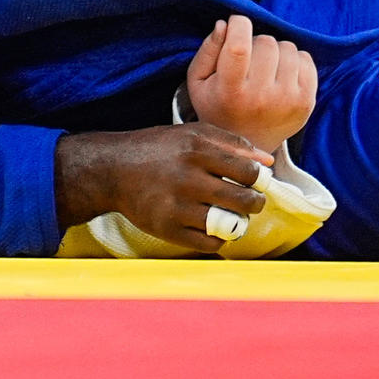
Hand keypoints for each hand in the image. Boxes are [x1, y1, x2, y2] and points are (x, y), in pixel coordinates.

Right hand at [56, 124, 270, 251]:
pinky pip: (209, 244)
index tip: (254, 182)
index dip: (259, 180)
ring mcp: (177, 206)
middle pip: (244, 201)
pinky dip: (218, 239)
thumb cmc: (158, 149)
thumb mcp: (192, 134)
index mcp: (197, 150)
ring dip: (238, 224)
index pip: (248, 172)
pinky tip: (212, 228)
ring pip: (229, 225)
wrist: (112, 169)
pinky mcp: (167, 229)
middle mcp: (187, 178)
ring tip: (232, 217)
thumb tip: (267, 161)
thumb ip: (231, 143)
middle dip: (255, 204)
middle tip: (250, 202)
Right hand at [185, 15, 317, 150]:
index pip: (240, 46)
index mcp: (231, 92)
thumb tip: (225, 24)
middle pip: (266, 42)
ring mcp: (288, 101)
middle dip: (255, 42)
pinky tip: (280, 74)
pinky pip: (306, 59)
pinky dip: (293, 60)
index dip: (239, 25)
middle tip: (249, 57)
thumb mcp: (199, 82)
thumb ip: (208, 50)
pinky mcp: (307, 102)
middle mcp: (261, 98)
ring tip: (265, 67)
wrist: (247, 144)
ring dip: (275, 51)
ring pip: (287, 48)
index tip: (235, 24)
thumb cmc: (219, 106)